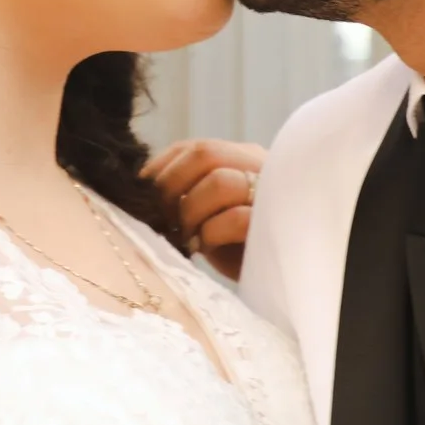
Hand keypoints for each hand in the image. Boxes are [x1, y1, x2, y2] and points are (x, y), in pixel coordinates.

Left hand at [144, 138, 264, 280]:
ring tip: (186, 236)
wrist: (282, 278)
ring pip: (221, 182)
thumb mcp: (213, 213)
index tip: (142, 192)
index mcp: (244, 159)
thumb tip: (143, 188)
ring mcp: (271, 194)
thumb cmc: (242, 249)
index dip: (161, 166)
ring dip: (191, 210)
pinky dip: (210, 232)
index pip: (195, 147)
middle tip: (162, 217)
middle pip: (205, 154)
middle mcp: (260, 167)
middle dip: (171, 185)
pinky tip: (204, 247)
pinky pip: (236, 218)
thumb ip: (191, 192)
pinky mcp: (275, 224)